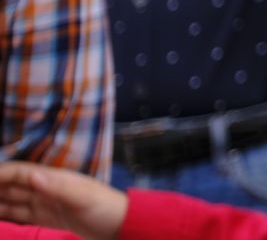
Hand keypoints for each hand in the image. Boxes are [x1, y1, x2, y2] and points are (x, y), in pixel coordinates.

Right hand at [0, 161, 128, 239]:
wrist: (122, 225)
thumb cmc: (106, 208)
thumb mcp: (82, 196)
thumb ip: (57, 186)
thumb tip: (32, 175)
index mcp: (52, 180)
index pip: (18, 174)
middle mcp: (46, 189)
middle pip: (11, 187)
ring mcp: (46, 204)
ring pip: (12, 202)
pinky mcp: (48, 219)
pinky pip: (20, 216)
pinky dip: (6, 217)